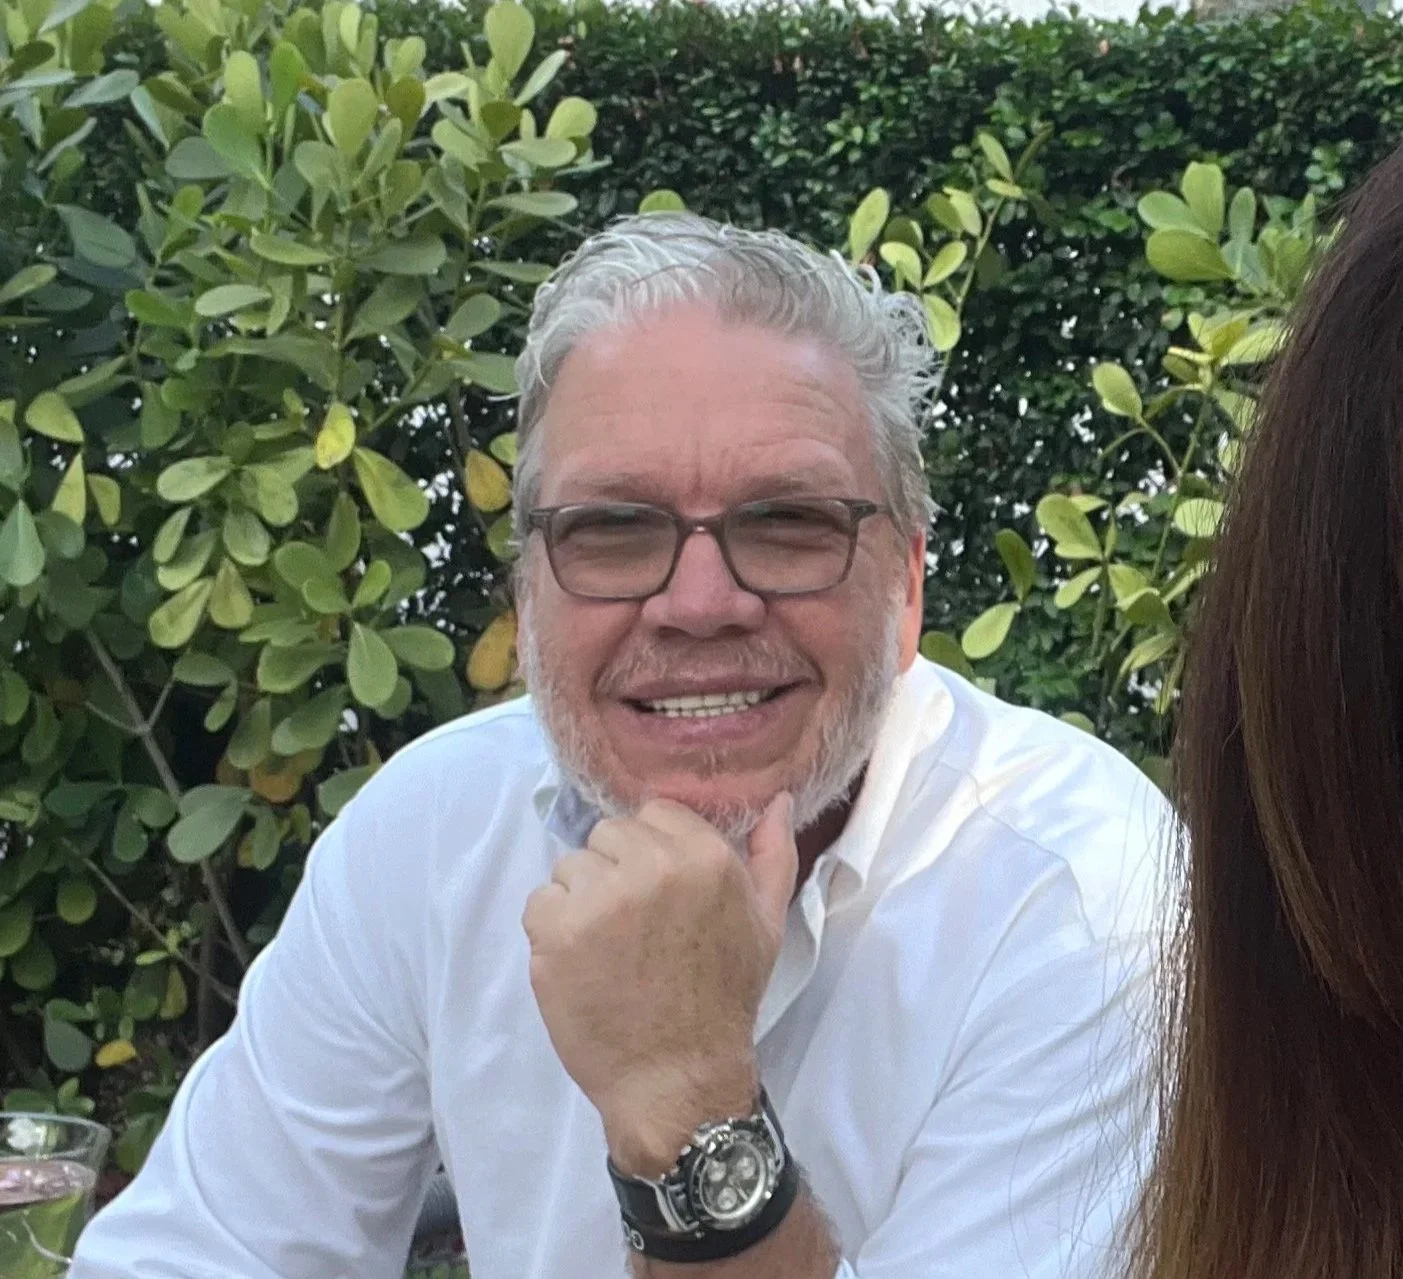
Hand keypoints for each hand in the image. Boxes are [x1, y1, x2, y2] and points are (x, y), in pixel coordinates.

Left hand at [522, 792, 797, 1175]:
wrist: (678, 1079)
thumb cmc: (723, 1000)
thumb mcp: (767, 924)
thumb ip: (773, 854)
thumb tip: (779, 798)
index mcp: (705, 856)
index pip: (654, 813)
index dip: (652, 854)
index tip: (660, 896)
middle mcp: (651, 867)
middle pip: (608, 835)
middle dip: (616, 872)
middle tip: (634, 927)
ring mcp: (599, 898)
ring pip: (571, 867)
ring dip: (582, 901)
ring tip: (607, 949)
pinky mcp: (556, 931)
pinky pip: (540, 902)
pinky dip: (552, 931)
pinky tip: (580, 964)